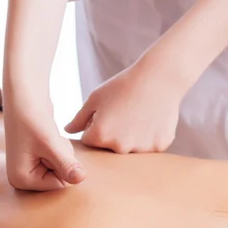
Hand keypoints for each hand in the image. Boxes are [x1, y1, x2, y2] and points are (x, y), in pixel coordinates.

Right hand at [4, 99, 85, 190]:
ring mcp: (30, 170)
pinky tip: (48, 137)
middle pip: (61, 179)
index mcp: (21, 180)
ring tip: (48, 137)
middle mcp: (23, 179)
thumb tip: (81, 179)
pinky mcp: (37, 161)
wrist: (25, 96)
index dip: (64, 165)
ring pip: (63, 169)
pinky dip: (60, 148)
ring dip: (63, 152)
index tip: (50, 146)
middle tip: (50, 141)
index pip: (59, 184)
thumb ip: (66, 164)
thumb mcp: (50, 143)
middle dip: (63, 159)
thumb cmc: (32, 118)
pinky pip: (60, 161)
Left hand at [64, 60, 183, 153]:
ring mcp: (141, 150)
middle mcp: (119, 148)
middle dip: (112, 135)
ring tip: (138, 116)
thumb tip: (67, 131)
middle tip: (124, 113)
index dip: (95, 127)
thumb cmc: (124, 85)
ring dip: (131, 138)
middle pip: (110, 148)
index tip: (106, 114)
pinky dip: (149, 136)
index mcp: (100, 136)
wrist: (160, 78)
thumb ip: (79, 119)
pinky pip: (148, 146)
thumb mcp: (96, 98)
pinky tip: (151, 120)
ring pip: (130, 149)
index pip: (89, 141)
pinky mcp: (158, 147)